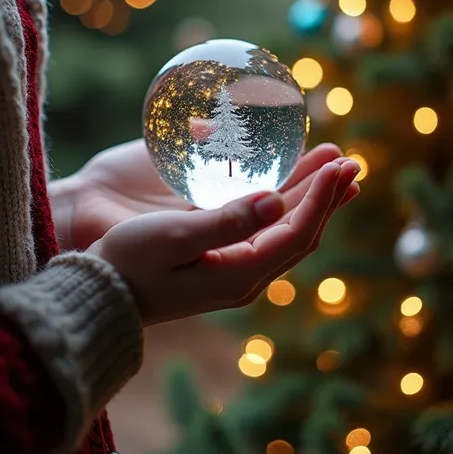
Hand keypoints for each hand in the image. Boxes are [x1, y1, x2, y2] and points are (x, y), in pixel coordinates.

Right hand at [51, 140, 357, 250]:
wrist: (101, 292)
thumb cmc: (130, 262)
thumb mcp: (174, 238)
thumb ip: (227, 221)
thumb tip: (276, 200)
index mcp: (240, 273)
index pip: (296, 232)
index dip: (322, 197)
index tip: (341, 165)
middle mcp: (246, 274)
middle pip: (300, 231)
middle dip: (327, 195)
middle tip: (351, 161)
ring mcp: (235, 267)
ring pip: (286, 229)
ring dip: (311, 197)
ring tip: (335, 169)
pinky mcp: (221, 257)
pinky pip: (266, 228)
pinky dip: (286, 204)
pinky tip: (291, 187)